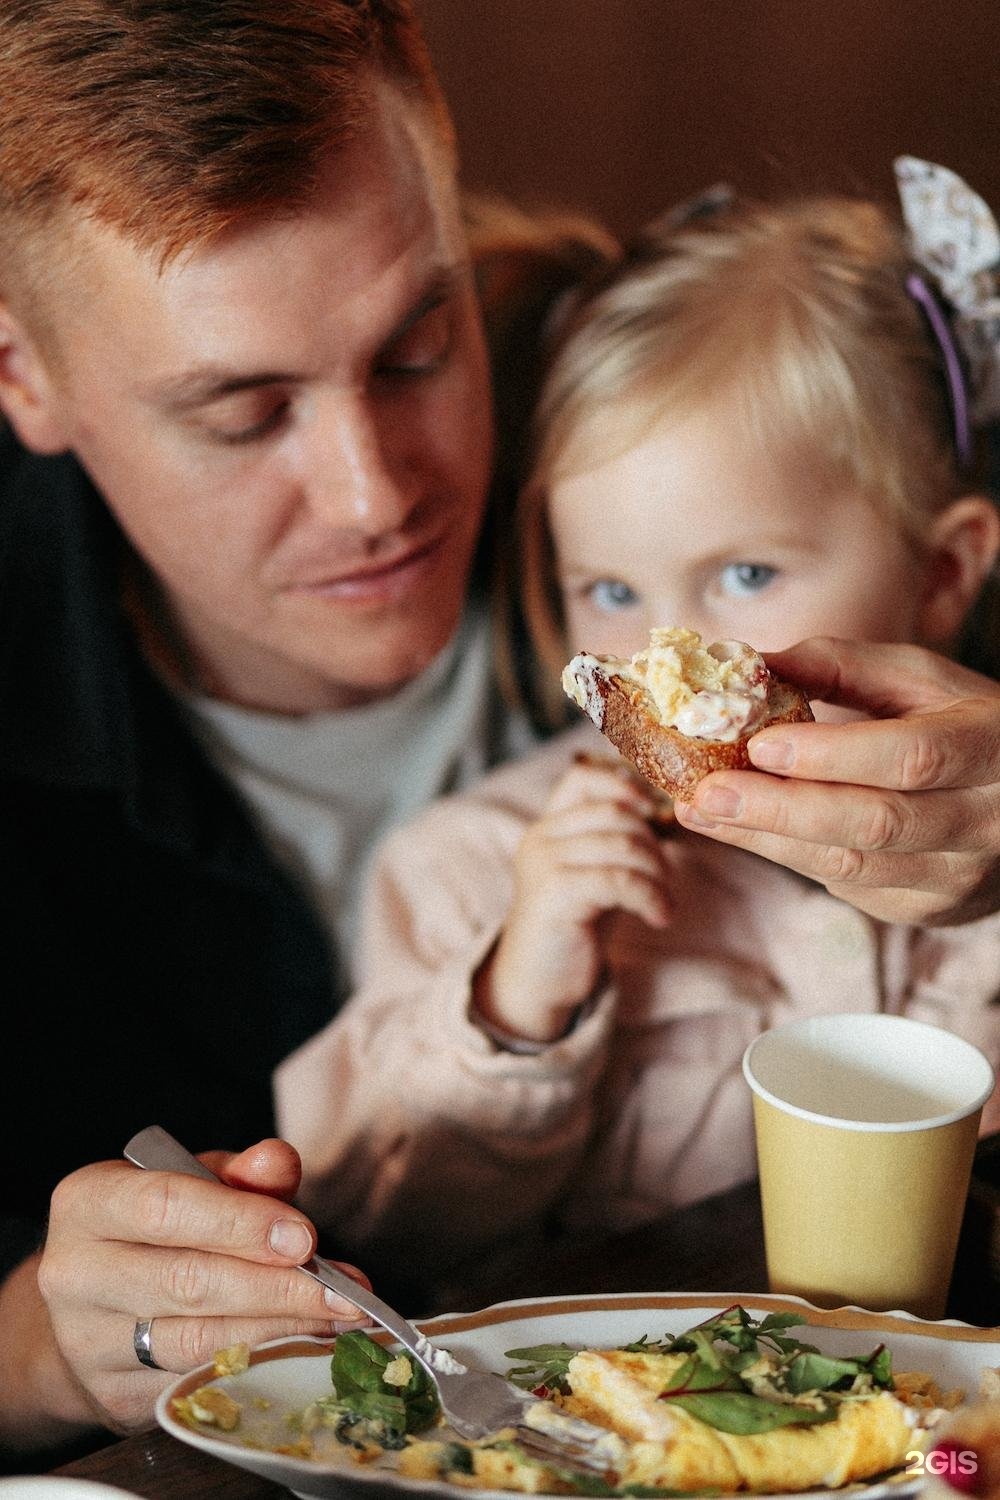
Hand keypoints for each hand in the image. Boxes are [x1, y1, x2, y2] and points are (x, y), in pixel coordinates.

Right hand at [25, 1139, 369, 1441]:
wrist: (89, 1309)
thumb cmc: (152, 1231)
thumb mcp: (189, 1184)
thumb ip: (238, 1174)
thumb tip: (280, 1162)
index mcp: (89, 1203)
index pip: (165, 1208)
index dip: (240, 1223)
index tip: (304, 1238)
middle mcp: (76, 1273)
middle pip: (188, 1281)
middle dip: (277, 1286)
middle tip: (341, 1290)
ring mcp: (87, 1342)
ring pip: (196, 1340)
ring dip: (279, 1329)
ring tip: (336, 1318)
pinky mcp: (114, 1395)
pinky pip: (198, 1383)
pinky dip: (259, 1364)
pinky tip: (304, 1348)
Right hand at [476, 760, 671, 1041]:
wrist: (540, 980)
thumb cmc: (576, 924)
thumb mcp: (596, 871)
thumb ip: (616, 839)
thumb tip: (661, 808)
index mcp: (549, 827)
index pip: (582, 778)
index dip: (623, 786)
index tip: (652, 814)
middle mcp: (541, 838)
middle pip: (615, 813)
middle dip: (654, 844)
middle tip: (665, 879)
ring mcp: (544, 863)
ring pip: (623, 845)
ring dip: (658, 875)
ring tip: (664, 903)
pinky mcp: (555, 894)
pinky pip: (619, 879)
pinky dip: (651, 896)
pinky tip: (659, 916)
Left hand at [673, 638, 999, 925]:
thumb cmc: (959, 724)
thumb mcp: (920, 680)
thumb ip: (843, 666)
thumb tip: (753, 663)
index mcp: (990, 746)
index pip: (912, 757)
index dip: (834, 755)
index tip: (759, 744)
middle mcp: (985, 821)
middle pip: (876, 822)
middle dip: (779, 810)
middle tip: (705, 791)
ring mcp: (959, 875)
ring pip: (852, 866)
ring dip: (765, 840)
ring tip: (699, 811)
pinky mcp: (929, 908)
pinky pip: (848, 887)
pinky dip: (787, 857)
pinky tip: (741, 830)